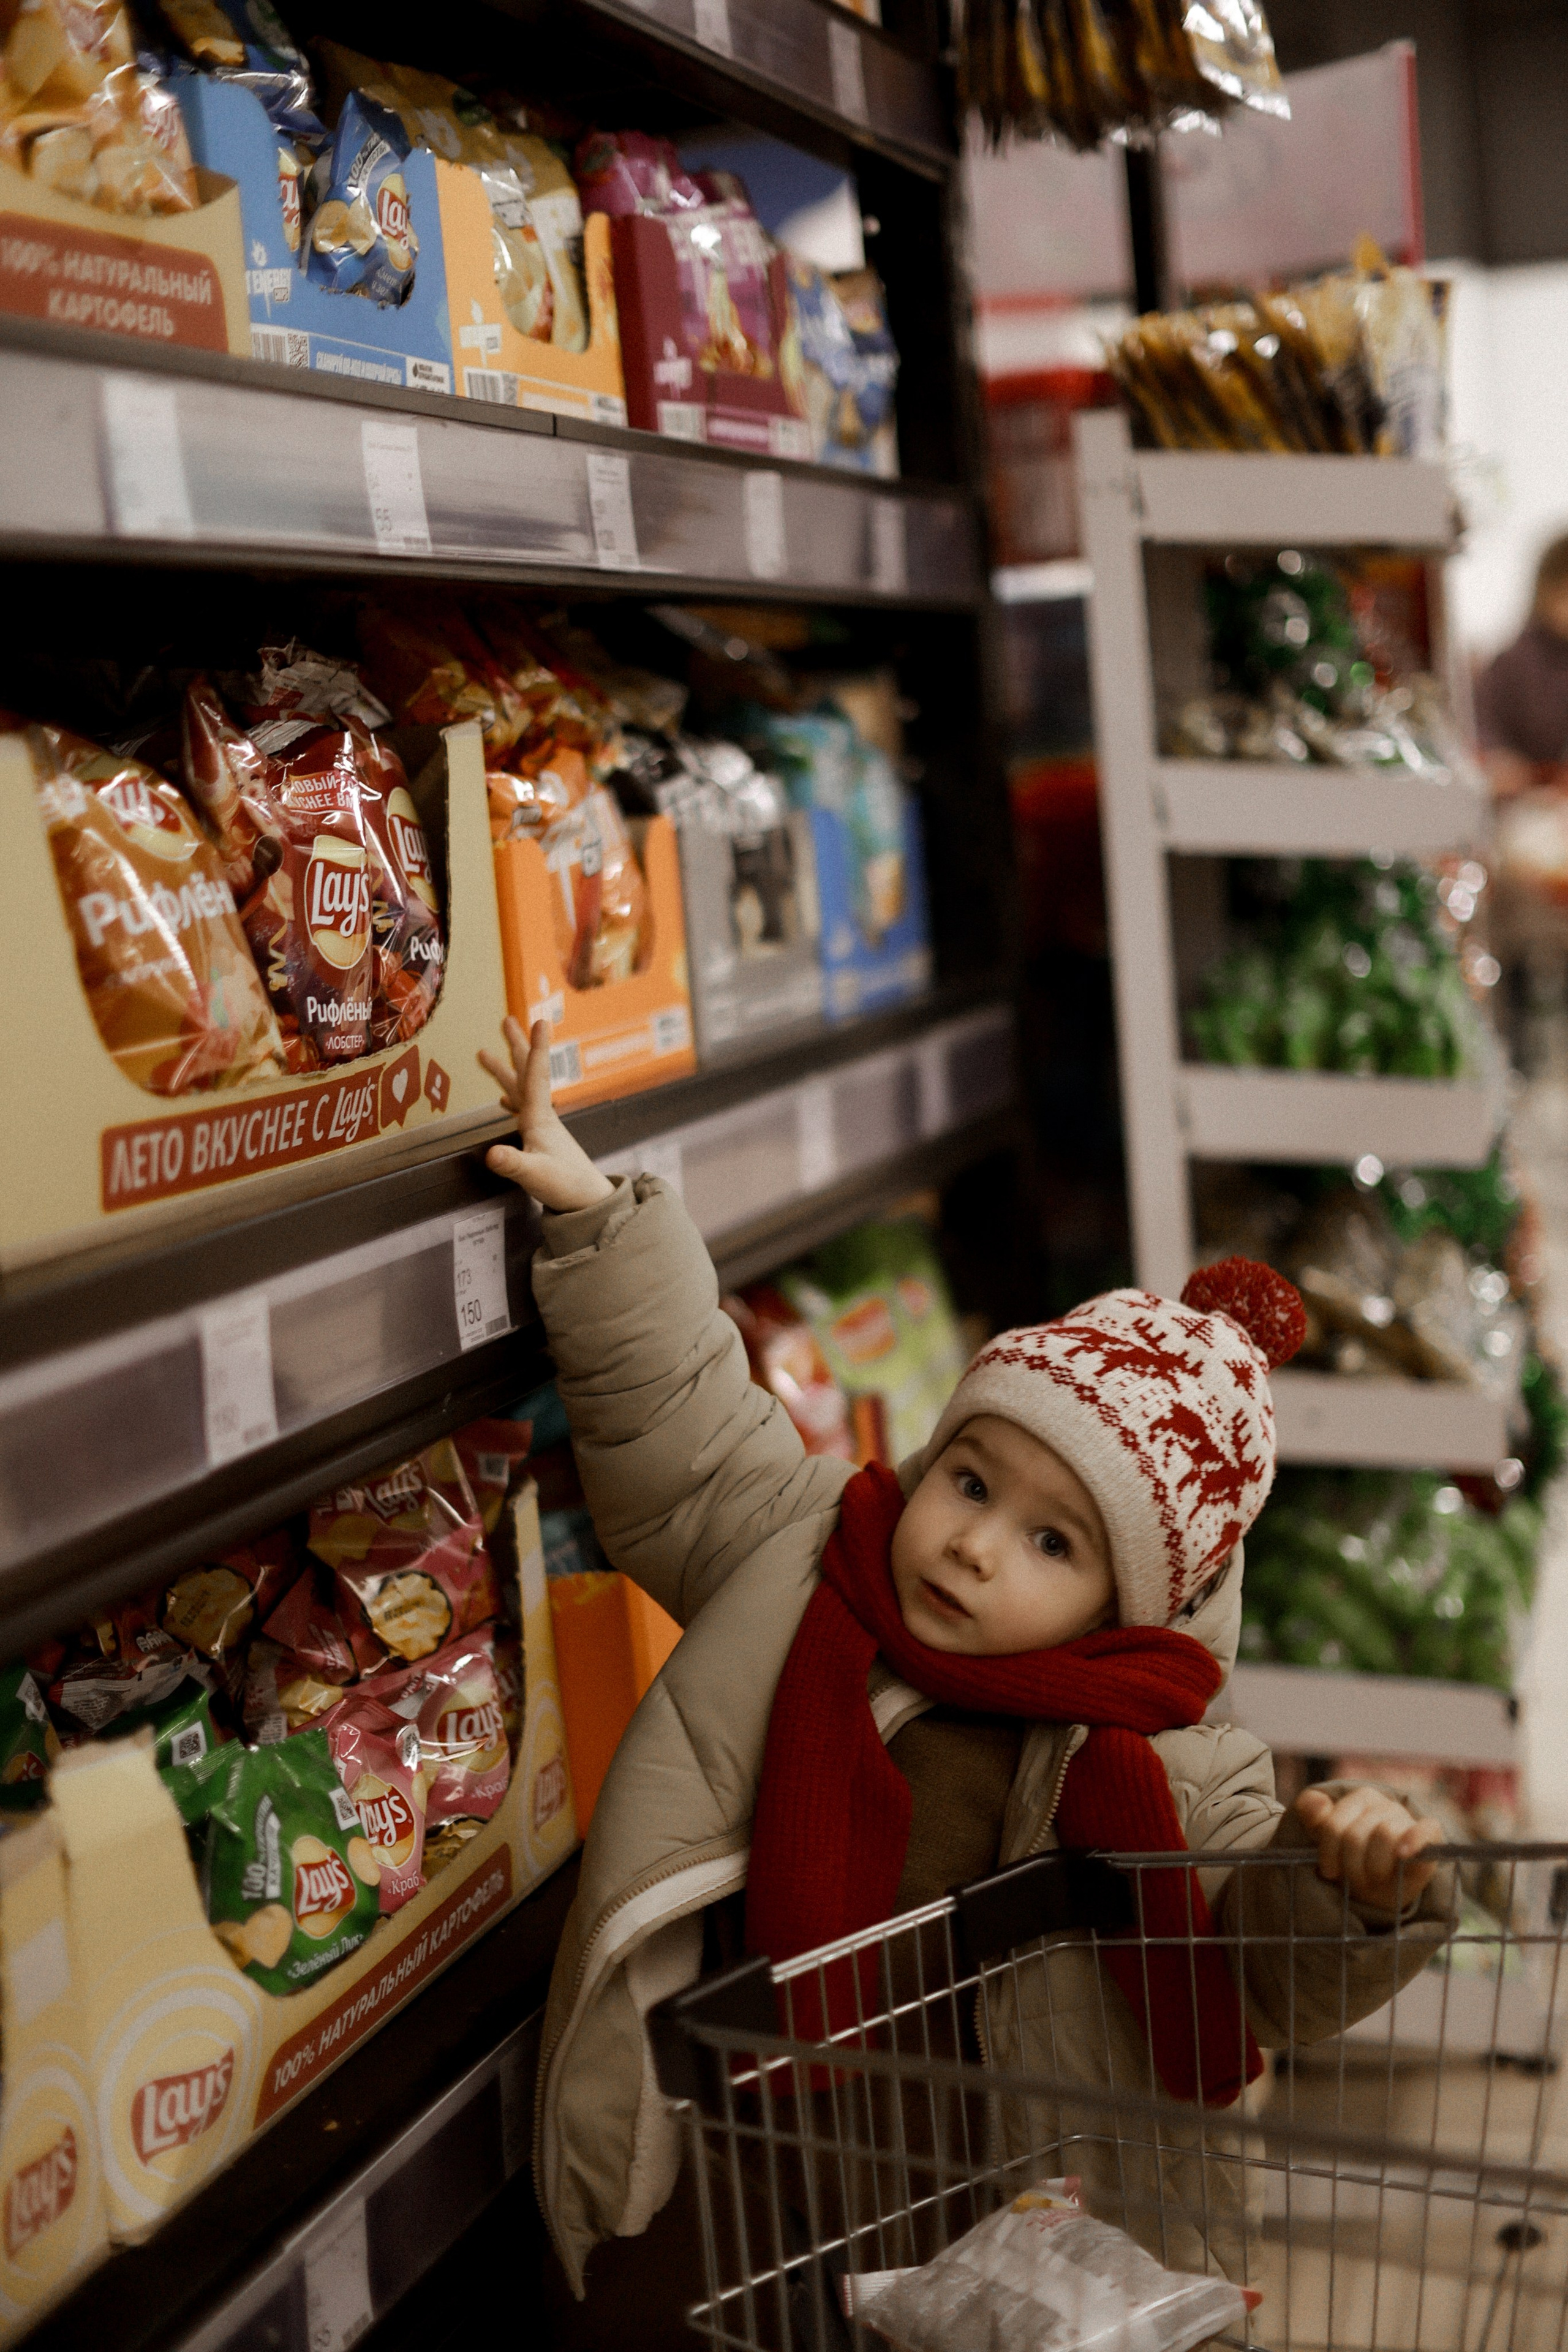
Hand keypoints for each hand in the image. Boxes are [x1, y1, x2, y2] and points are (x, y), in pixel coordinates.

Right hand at [479, 1017, 613, 1212]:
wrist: (587, 1200)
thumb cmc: (565, 1185)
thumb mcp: (534, 1175)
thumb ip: (513, 1164)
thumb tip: (492, 1154)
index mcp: (539, 1118)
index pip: (536, 1076)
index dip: (535, 1048)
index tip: (539, 1020)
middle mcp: (541, 1116)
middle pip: (526, 1073)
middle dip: (516, 1046)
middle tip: (506, 1020)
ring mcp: (541, 1126)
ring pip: (520, 1089)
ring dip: (505, 1070)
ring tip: (483, 1054)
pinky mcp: (540, 1138)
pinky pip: (521, 1110)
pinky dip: (510, 1099)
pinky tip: (503, 1100)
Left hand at [1296, 1786, 1444, 1910]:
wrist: (1384, 1889)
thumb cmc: (1354, 1863)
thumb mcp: (1327, 1843)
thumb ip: (1314, 1817)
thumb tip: (1313, 1802)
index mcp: (1359, 1799)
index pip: (1334, 1825)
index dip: (1329, 1853)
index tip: (1330, 1872)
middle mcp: (1383, 1804)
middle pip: (1356, 1835)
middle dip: (1352, 1866)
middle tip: (1355, 1881)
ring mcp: (1406, 1817)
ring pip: (1385, 1834)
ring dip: (1376, 1866)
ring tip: (1374, 1879)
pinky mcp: (1430, 1833)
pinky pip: (1427, 1828)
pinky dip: (1414, 1840)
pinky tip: (1402, 1854)